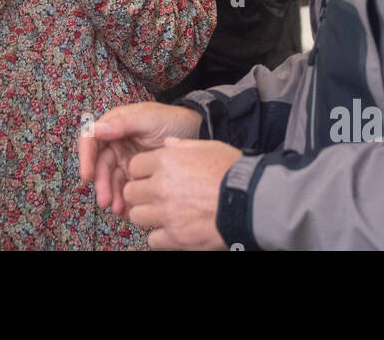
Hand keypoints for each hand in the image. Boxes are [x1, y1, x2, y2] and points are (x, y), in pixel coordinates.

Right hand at [77, 102, 201, 215]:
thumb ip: (123, 123)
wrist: (197, 134)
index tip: (87, 175)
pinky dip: (125, 200)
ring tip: (119, 209)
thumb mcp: (149, 118)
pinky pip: (126, 189)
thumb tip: (97, 129)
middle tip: (105, 200)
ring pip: (112, 180)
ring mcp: (125, 160)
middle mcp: (116, 143)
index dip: (85, 157)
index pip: (91, 140)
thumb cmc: (172, 120)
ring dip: (112, 195)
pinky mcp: (136, 175)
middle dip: (101, 184)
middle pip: (100, 165)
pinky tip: (129, 210)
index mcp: (114, 126)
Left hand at [123, 137, 242, 249]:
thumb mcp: (209, 147)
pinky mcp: (175, 236)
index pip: (135, 166)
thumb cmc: (233, 172)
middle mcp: (161, 186)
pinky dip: (161, 236)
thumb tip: (167, 144)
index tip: (150, 177)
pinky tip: (173, 229)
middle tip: (155, 196)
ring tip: (163, 214)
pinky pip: (152, 239)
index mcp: (167, 161)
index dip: (142, 173)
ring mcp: (166, 213)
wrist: (252, 200)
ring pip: (137, 215)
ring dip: (147, 215)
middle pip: (131, 191)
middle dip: (140, 194)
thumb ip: (182, 146)